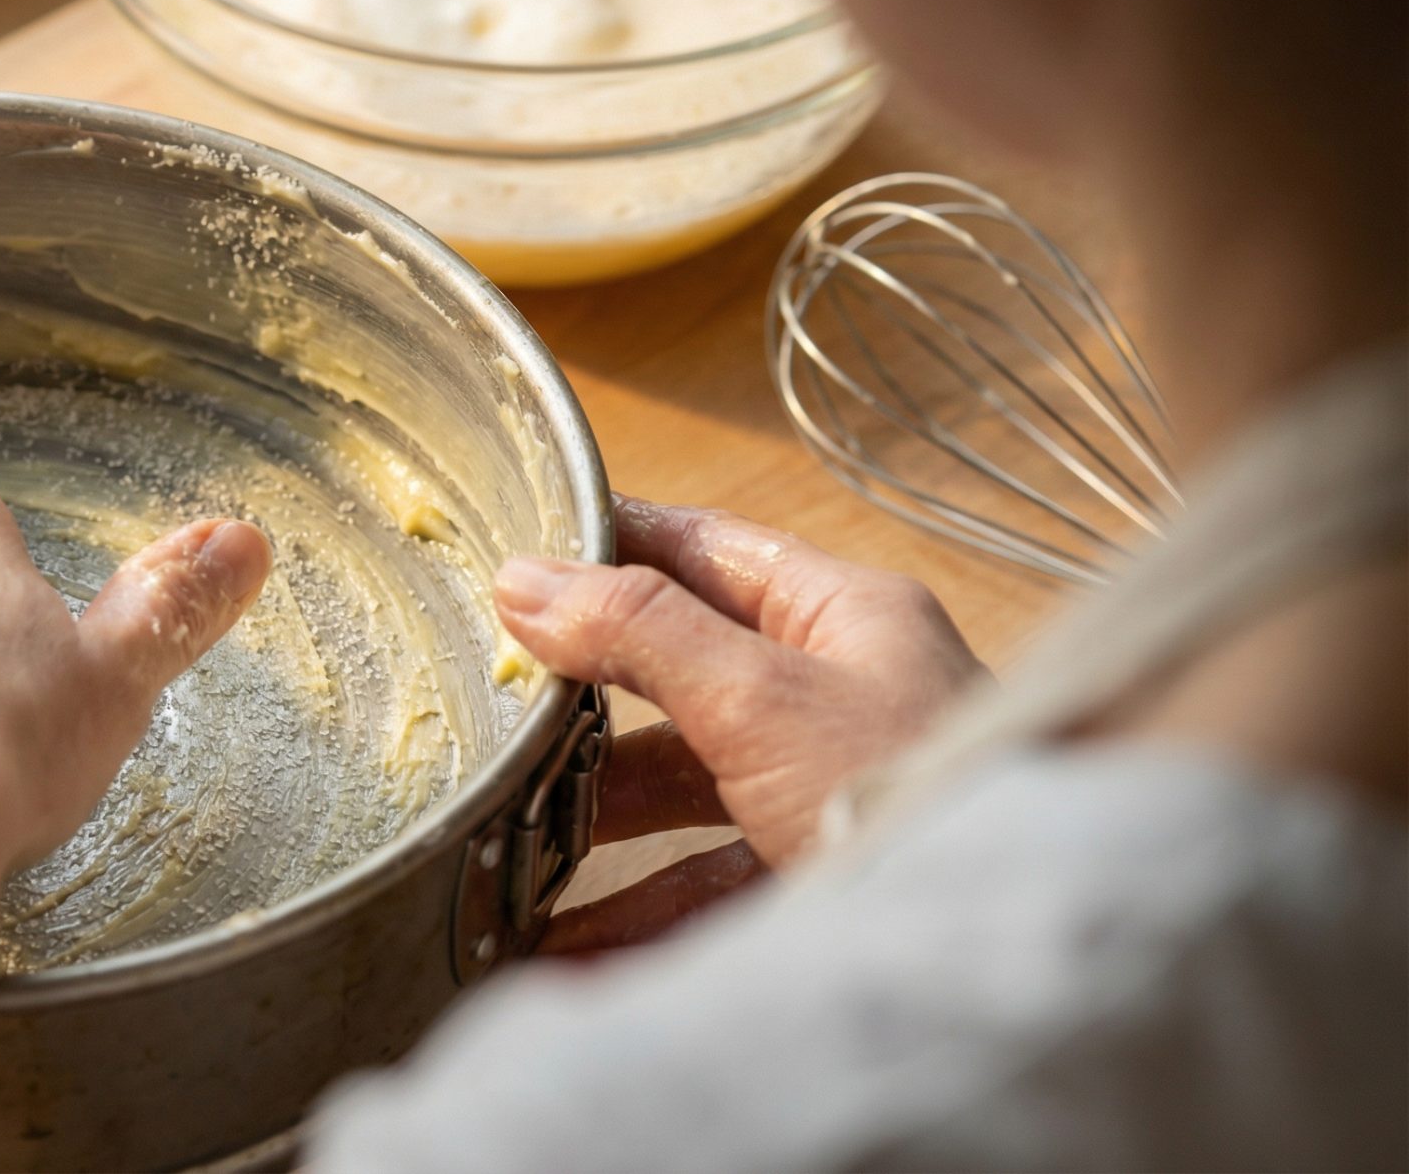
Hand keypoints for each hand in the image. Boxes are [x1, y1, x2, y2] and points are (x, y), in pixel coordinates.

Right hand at [495, 495, 986, 950]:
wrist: (1018, 958)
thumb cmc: (909, 789)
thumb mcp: (760, 696)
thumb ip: (640, 633)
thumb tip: (522, 577)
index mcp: (840, 618)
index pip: (703, 552)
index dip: (608, 546)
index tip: (510, 553)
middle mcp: (835, 698)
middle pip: (680, 679)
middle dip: (582, 703)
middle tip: (485, 708)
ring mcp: (825, 796)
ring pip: (686, 794)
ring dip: (594, 821)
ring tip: (502, 840)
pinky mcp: (815, 884)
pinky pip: (701, 889)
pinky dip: (629, 915)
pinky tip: (555, 943)